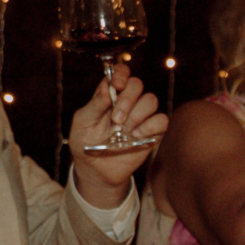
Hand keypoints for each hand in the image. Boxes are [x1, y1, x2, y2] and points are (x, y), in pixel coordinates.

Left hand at [68, 60, 166, 202]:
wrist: (95, 170)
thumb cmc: (85, 143)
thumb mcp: (83, 122)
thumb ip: (95, 104)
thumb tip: (107, 88)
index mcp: (109, 95)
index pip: (121, 73)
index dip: (121, 74)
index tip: (116, 84)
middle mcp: (127, 102)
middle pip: (137, 84)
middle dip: (127, 99)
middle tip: (116, 119)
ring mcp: (140, 117)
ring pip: (150, 100)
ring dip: (136, 114)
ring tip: (123, 130)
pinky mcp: (151, 132)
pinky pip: (161, 120)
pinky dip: (150, 126)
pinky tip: (136, 136)